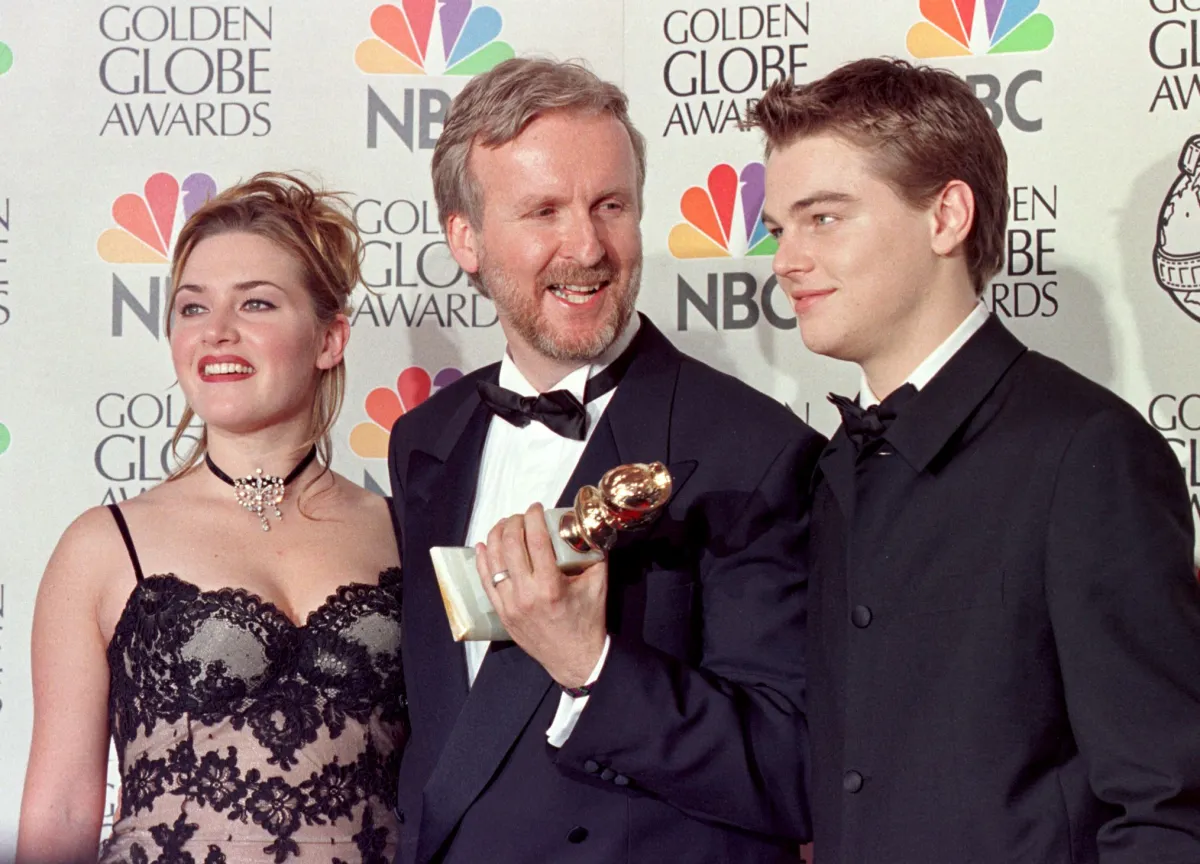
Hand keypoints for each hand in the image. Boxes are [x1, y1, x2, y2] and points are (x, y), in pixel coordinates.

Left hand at [476, 503, 607, 687]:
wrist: (575, 659)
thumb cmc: (588, 621)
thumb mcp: (598, 585)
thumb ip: (596, 554)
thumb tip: (591, 527)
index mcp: (550, 586)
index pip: (535, 540)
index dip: (533, 518)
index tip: (536, 507)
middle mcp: (526, 594)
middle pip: (510, 546)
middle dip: (513, 523)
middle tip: (522, 516)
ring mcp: (510, 605)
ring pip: (494, 562)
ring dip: (496, 537)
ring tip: (504, 525)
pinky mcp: (503, 614)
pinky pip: (486, 582)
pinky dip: (483, 561)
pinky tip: (484, 546)